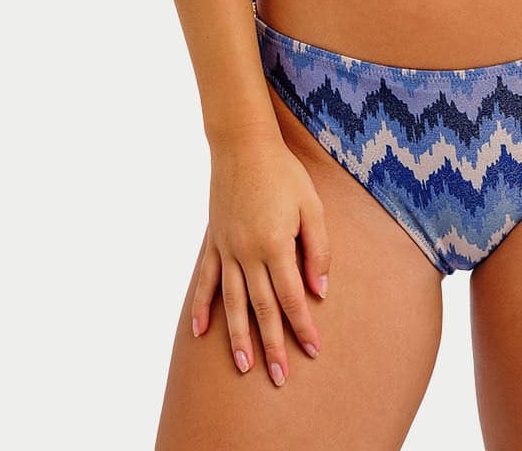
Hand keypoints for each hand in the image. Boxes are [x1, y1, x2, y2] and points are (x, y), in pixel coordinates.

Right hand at [189, 131, 331, 386]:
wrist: (243, 145)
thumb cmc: (283, 172)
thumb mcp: (311, 205)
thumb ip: (317, 249)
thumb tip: (320, 290)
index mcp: (276, 245)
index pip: (292, 297)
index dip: (303, 326)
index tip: (313, 351)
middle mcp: (248, 253)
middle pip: (262, 309)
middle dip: (272, 345)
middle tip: (279, 377)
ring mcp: (227, 249)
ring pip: (232, 303)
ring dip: (238, 337)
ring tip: (244, 366)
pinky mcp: (214, 242)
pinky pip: (207, 281)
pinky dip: (202, 307)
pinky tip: (201, 332)